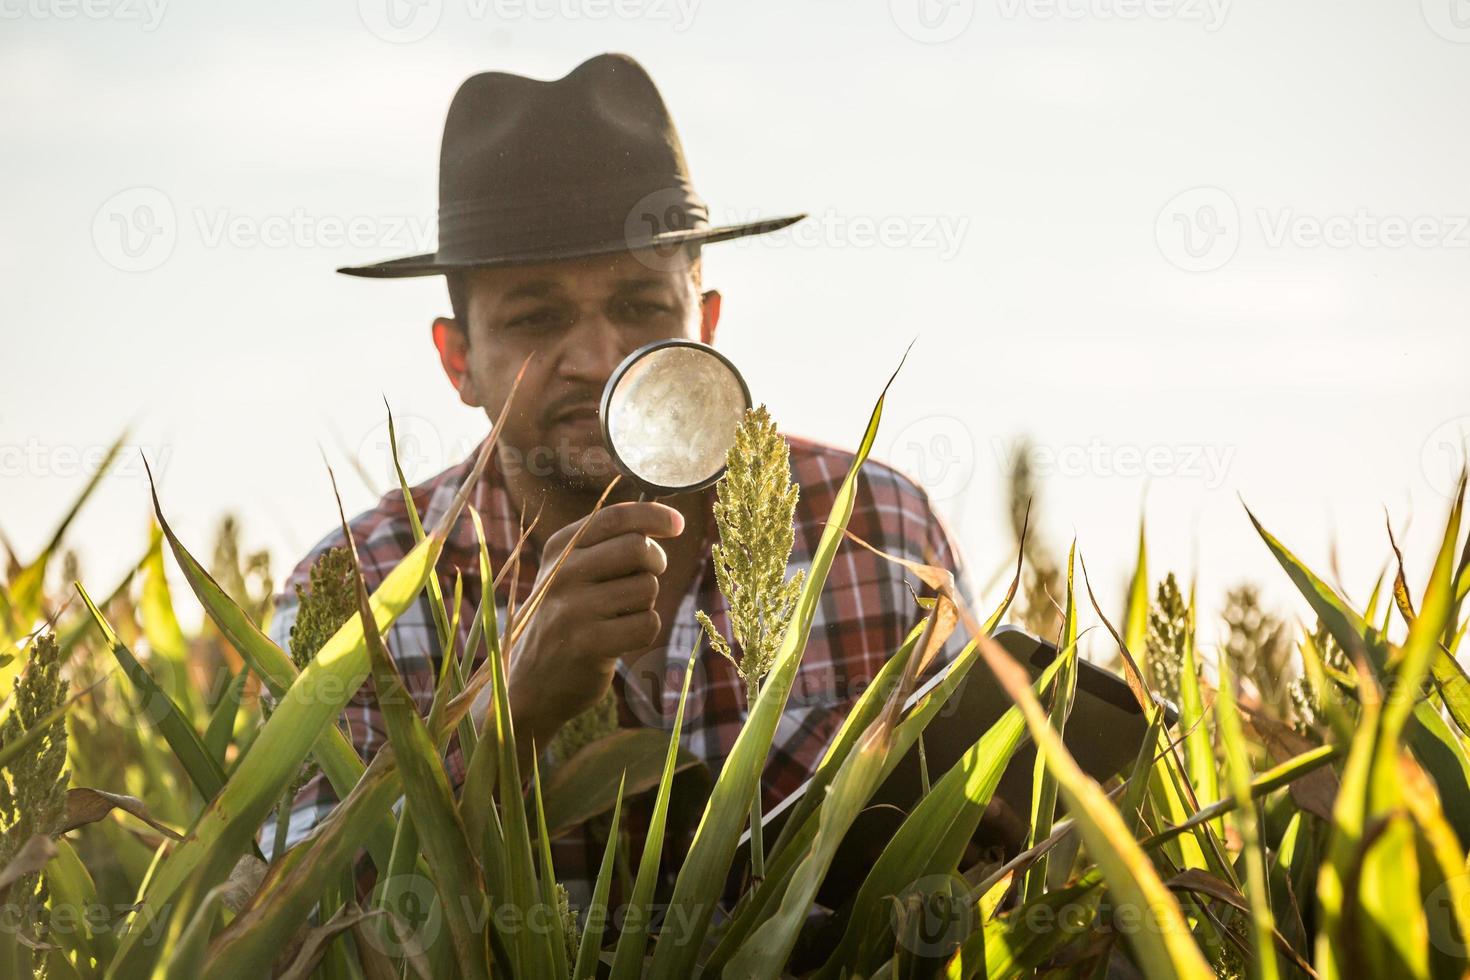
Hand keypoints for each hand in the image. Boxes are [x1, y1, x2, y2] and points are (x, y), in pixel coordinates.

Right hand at [503, 501, 684, 755]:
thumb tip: (671, 520)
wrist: (530, 684)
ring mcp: (573, 608)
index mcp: (559, 548)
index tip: (678, 523)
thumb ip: (609, 543)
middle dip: (655, 563)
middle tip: (645, 579)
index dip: (653, 516)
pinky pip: (647, 624)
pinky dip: (644, 631)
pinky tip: (620, 639)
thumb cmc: (565, 619)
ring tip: (619, 617)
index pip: (615, 517)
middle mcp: (562, 573)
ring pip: (647, 587)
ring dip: (645, 603)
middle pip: (638, 548)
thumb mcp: (570, 572)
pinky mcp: (589, 644)